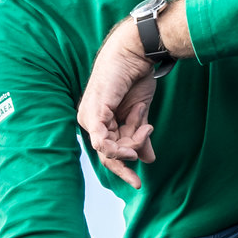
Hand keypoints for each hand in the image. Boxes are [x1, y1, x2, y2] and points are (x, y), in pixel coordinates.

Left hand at [77, 0, 189, 188]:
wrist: (135, 54)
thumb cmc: (135, 78)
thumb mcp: (140, 114)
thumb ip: (140, 136)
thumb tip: (148, 160)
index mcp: (100, 121)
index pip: (107, 153)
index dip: (122, 169)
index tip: (137, 183)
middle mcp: (90, 121)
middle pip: (107, 155)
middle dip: (128, 158)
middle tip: (145, 149)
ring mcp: (88, 118)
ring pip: (109, 150)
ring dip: (132, 143)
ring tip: (145, 127)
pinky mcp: (93, 114)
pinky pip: (102, 142)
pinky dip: (119, 147)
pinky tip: (133, 144)